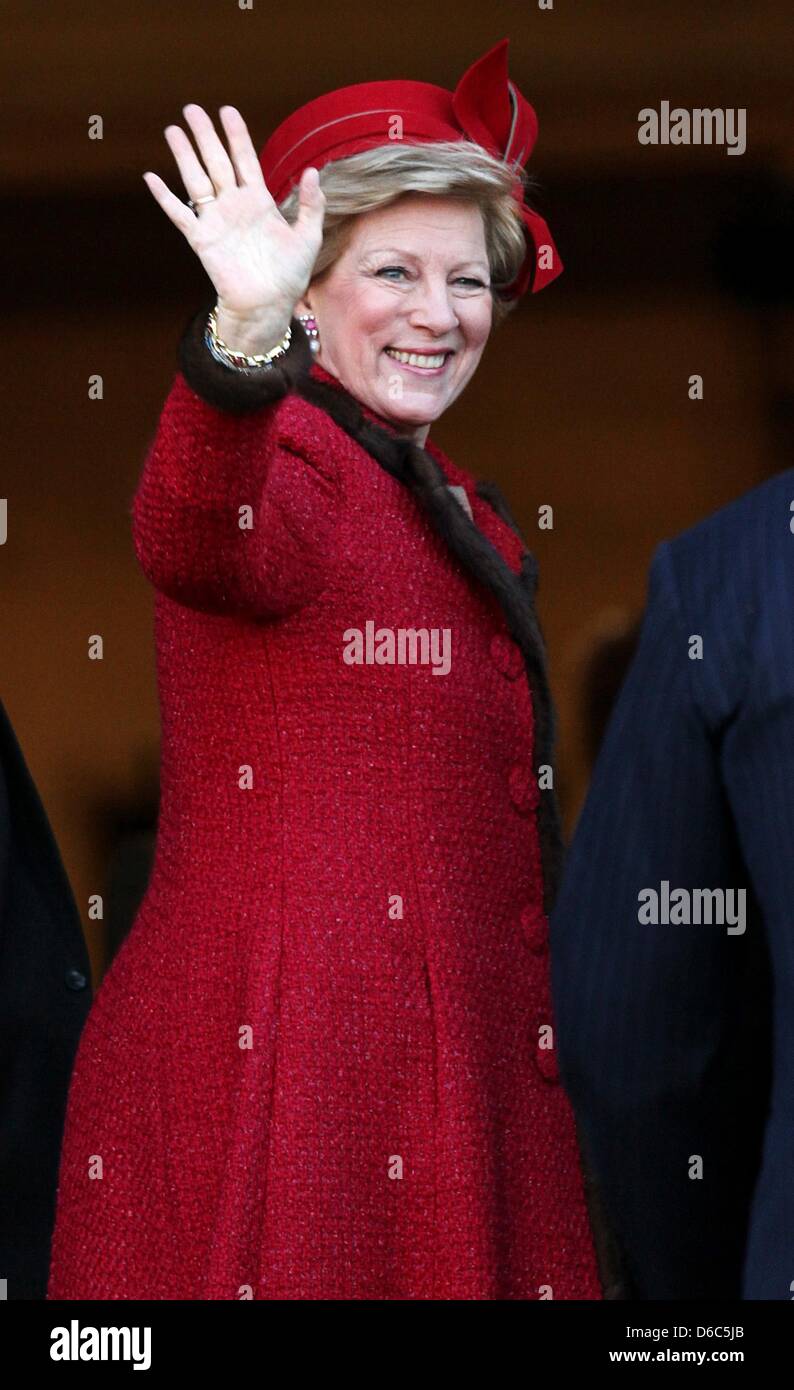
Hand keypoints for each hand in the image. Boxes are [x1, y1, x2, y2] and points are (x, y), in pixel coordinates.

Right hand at [143, 105, 325, 329]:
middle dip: (205, 136)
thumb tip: (312, 171)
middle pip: (217, 162)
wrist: (268, 306)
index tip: (226, 111)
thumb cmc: (289, 275)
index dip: (236, 135)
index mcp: (259, 201)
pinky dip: (165, 197)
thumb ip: (311, 205)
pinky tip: (151, 177)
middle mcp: (234, 206)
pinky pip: (180, 214)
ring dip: (184, 156)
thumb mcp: (307, 237)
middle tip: (191, 109)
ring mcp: (216, 221)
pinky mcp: (201, 240)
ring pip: (196, 180)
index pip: (245, 160)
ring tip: (173, 130)